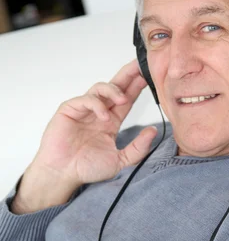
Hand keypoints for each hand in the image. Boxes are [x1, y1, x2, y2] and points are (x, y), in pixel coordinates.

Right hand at [29, 60, 157, 188]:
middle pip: (115, 87)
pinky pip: (85, 99)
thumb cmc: (86, 168)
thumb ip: (138, 148)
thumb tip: (153, 131)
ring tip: (123, 99)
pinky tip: (104, 117)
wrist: (63, 174)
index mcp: (111, 121)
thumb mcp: (120, 161)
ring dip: (113, 90)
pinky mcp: (69, 110)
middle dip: (128, 75)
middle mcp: (99, 112)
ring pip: (100, 88)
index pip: (127, 99)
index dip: (138, 87)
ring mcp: (84, 109)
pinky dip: (96, 105)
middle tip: (140, 66)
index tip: (150, 76)